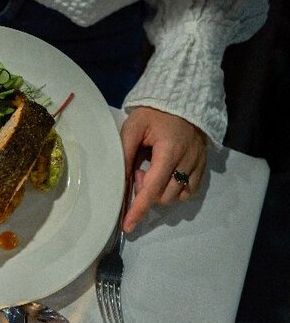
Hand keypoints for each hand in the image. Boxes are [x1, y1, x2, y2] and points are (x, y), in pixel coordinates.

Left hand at [120, 106, 207, 232]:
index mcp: (169, 151)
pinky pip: (191, 190)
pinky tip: (165, 178)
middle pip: (165, 197)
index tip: (128, 226)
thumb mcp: (133, 127)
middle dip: (147, 193)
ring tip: (151, 172)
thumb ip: (125, 154)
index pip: (152, 189)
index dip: (139, 209)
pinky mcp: (204, 164)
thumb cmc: (154, 111)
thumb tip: (118, 181)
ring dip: (161, 193)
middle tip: (138, 172)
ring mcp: (198, 163)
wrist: (183, 97)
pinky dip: (176, 191)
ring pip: (178, 196)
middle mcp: (187, 161)